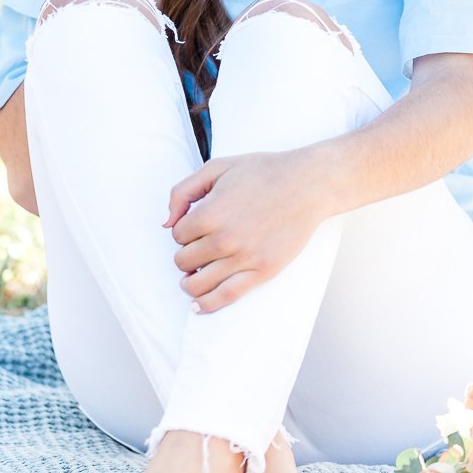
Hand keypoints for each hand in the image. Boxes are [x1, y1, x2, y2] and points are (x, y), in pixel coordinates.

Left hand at [165, 150, 326, 312]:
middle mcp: (223, 239)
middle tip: (199, 247)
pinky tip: (197, 305)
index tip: (196, 226)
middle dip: (186, 254)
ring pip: (198, 283)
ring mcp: (244, 258)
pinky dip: (206, 304)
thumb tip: (166, 222)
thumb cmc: (263, 172)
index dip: (183, 230)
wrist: (307, 184)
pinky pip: (226, 296)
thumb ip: (183, 191)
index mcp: (209, 213)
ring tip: (192, 277)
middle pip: (184, 261)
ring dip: (189, 282)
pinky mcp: (262, 271)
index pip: (177, 235)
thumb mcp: (217, 167)